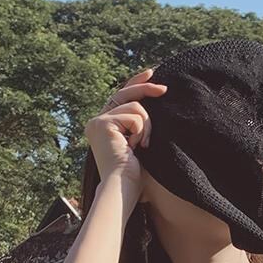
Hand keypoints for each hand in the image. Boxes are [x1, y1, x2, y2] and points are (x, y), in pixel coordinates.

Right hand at [84, 66, 168, 187]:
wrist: (123, 188)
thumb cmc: (134, 175)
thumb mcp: (138, 142)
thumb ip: (138, 123)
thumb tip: (153, 98)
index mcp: (104, 126)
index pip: (120, 97)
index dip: (136, 83)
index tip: (151, 73)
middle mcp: (97, 121)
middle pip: (125, 93)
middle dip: (146, 88)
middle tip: (164, 90)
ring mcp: (98, 121)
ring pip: (135, 107)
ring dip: (146, 126)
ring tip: (142, 145)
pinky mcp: (103, 123)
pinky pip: (134, 116)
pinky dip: (140, 131)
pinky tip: (134, 147)